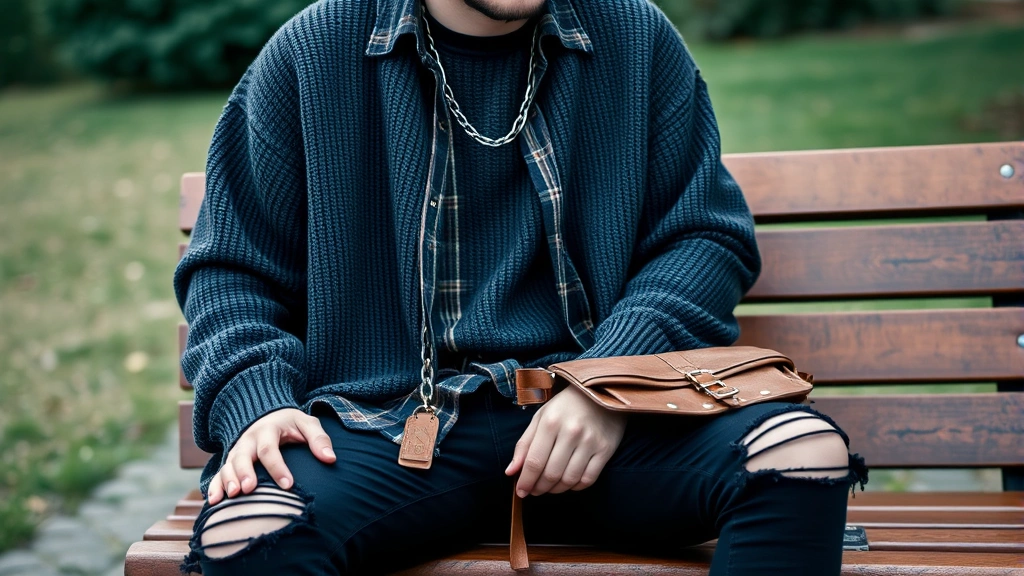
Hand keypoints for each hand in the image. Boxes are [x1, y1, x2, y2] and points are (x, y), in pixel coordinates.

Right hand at [207, 408, 335, 504]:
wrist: (270, 416)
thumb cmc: (292, 424)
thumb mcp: (308, 424)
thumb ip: (319, 439)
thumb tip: (330, 458)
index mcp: (268, 429)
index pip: (270, 449)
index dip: (277, 467)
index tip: (288, 485)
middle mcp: (248, 440)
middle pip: (242, 456)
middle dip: (244, 472)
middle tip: (249, 489)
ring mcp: (237, 450)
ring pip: (228, 465)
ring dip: (228, 480)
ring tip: (233, 496)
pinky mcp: (231, 461)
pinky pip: (219, 473)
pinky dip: (215, 486)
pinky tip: (213, 502)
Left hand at [505, 385, 626, 497]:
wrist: (601, 392)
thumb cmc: (565, 406)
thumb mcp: (541, 417)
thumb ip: (524, 444)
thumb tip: (511, 472)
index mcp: (550, 422)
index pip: (534, 461)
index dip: (525, 481)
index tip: (521, 491)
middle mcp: (571, 432)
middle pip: (551, 473)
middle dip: (539, 487)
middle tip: (534, 490)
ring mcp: (590, 442)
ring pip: (569, 479)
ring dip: (556, 489)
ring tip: (549, 488)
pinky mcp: (605, 449)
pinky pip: (588, 479)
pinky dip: (576, 487)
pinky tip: (568, 483)